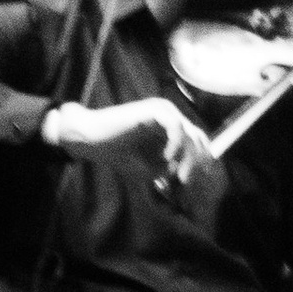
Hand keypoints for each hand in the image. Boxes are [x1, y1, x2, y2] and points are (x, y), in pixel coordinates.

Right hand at [45, 93, 225, 219]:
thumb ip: (167, 172)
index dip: (201, 160)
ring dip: (188, 157)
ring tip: (179, 175)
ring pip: (189, 133)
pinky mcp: (154, 110)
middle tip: (186, 181)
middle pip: (197, 137)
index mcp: (170, 127)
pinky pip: (176, 126)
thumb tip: (185, 180)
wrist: (90, 140)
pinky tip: (167, 158)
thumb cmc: (117, 153)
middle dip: (196, 162)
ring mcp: (163, 110)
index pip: (197, 141)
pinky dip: (176, 144)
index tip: (197, 180)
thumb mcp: (147, 169)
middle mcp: (170, 116)